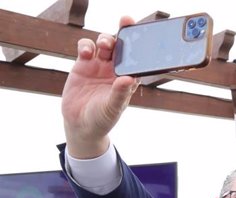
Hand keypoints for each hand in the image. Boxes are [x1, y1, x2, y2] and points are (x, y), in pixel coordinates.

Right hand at [62, 16, 138, 157]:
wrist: (80, 125)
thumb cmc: (102, 119)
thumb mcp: (112, 108)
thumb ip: (119, 93)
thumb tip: (129, 79)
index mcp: (128, 79)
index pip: (137, 59)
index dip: (140, 45)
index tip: (143, 33)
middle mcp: (115, 70)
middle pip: (121, 46)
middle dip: (123, 33)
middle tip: (125, 23)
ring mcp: (99, 66)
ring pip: (104, 44)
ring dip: (105, 39)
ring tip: (104, 46)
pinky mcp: (82, 65)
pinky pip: (85, 47)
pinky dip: (86, 46)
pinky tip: (86, 53)